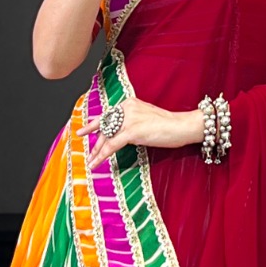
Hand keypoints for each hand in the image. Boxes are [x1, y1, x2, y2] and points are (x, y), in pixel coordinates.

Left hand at [83, 97, 203, 169]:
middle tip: (89, 153)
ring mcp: (128, 119)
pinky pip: (112, 145)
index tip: (84, 130)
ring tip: (91, 161)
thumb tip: (122, 134)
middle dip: (96, 142)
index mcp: (129, 104)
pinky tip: (97, 163)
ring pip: (106, 137)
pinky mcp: (132, 131)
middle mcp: (126, 108)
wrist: (181, 126)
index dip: (94, 125)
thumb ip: (132, 122)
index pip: (108, 115)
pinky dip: (102, 155)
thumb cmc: (168, 125)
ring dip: (97, 151)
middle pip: (105, 127)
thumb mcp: (146, 118)